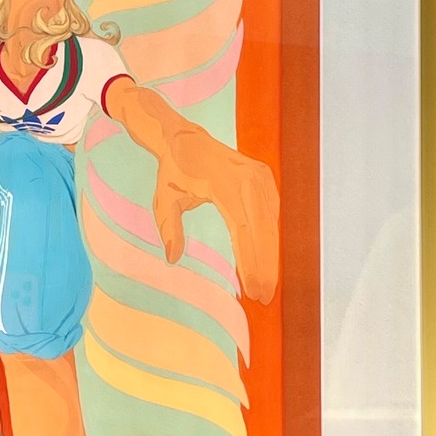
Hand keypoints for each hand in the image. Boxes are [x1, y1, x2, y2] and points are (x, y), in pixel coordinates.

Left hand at [152, 127, 279, 303]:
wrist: (185, 138)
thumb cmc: (173, 173)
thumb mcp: (163, 200)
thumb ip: (169, 229)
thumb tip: (172, 258)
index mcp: (222, 183)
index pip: (243, 230)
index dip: (250, 262)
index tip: (252, 289)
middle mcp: (247, 178)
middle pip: (263, 230)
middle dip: (265, 266)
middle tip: (264, 297)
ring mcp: (259, 175)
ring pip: (271, 223)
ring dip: (271, 256)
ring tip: (267, 286)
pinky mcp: (265, 177)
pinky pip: (272, 213)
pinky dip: (271, 239)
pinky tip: (269, 261)